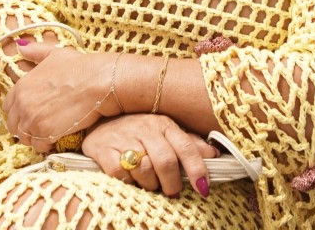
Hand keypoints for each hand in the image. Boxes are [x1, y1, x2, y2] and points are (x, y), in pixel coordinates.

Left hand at [4, 42, 121, 152]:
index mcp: (21, 86)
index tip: (31, 114)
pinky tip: (56, 139)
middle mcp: (22, 104)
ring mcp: (32, 120)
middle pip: (14, 126)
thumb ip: (35, 51)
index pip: (8, 108)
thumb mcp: (54, 53)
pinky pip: (39, 147)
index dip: (19, 112)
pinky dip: (46, 146)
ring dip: (35, 138)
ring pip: (25, 138)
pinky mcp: (45, 133)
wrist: (98, 83)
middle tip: (41, 127)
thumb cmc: (80, 66)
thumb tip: (20, 47)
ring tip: (49, 134)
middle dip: (25, 127)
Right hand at [81, 115, 216, 197]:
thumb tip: (214, 154)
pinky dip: (129, 182)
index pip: (186, 147)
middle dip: (172, 183)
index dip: (197, 169)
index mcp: (164, 124)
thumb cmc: (138, 130)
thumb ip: (188, 142)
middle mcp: (145, 128)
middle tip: (172, 192)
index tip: (204, 188)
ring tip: (150, 184)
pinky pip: (121, 174)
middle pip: (166, 161)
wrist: (99, 122)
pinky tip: (131, 180)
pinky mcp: (104, 151)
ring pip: (144, 169)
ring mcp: (124, 138)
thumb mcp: (165, 131)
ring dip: (150, 184)